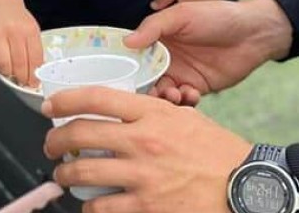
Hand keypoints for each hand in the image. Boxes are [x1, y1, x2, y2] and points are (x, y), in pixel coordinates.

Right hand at [0, 0, 43, 87]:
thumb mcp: (32, 30)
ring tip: (10, 73)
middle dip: (22, 78)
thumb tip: (35, 73)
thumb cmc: (19, 21)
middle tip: (23, 82)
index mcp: (29, 30)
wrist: (2, 5)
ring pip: (2, 62)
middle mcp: (13, 31)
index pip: (34, 58)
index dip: (34, 75)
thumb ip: (34, 49)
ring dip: (7, 73)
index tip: (34, 84)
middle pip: (19, 62)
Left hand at [43, 87, 251, 212]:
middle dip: (55, 140)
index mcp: (152, 114)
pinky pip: (102, 206)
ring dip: (65, 175)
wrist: (249, 187)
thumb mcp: (185, 118)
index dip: (65, 100)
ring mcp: (143, 176)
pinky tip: (91, 204)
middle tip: (50, 146)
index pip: (96, 97)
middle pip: (79, 134)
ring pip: (82, 172)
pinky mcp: (147, 207)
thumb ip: (150, 113)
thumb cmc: (219, 152)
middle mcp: (142, 141)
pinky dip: (90, 206)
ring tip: (64, 176)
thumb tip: (118, 114)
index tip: (50, 106)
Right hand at [126, 0, 293, 105]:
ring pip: (162, 93)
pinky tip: (191, 94)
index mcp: (157, 39)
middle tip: (150, 92)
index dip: (125, 67)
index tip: (119, 79)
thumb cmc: (216, 16)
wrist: (253, 33)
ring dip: (164, 98)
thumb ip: (153, 27)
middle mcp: (165, 58)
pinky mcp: (198, 87)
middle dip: (144, 89)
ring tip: (173, 94)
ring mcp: (181, 74)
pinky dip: (184, 101)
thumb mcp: (181, 15)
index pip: (133, 56)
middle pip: (144, 79)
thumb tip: (127, 42)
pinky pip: (184, 100)